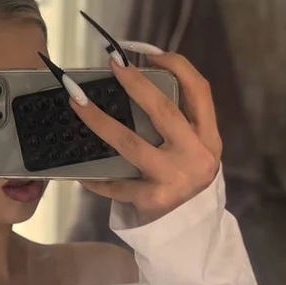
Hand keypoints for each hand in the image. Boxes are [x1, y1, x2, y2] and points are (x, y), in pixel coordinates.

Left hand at [64, 46, 221, 223]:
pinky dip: (95, 177)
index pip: (199, 91)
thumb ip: (177, 123)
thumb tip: (135, 81)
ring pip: (130, 142)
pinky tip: (79, 171)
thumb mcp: (192, 150)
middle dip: (136, 83)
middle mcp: (196, 155)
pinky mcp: (152, 199)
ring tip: (77, 103)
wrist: (190, 231)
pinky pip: (116, 183)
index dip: (177, 66)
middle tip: (112, 63)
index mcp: (208, 137)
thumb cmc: (182, 178)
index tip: (149, 52)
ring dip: (99, 120)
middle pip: (164, 110)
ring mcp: (174, 177)